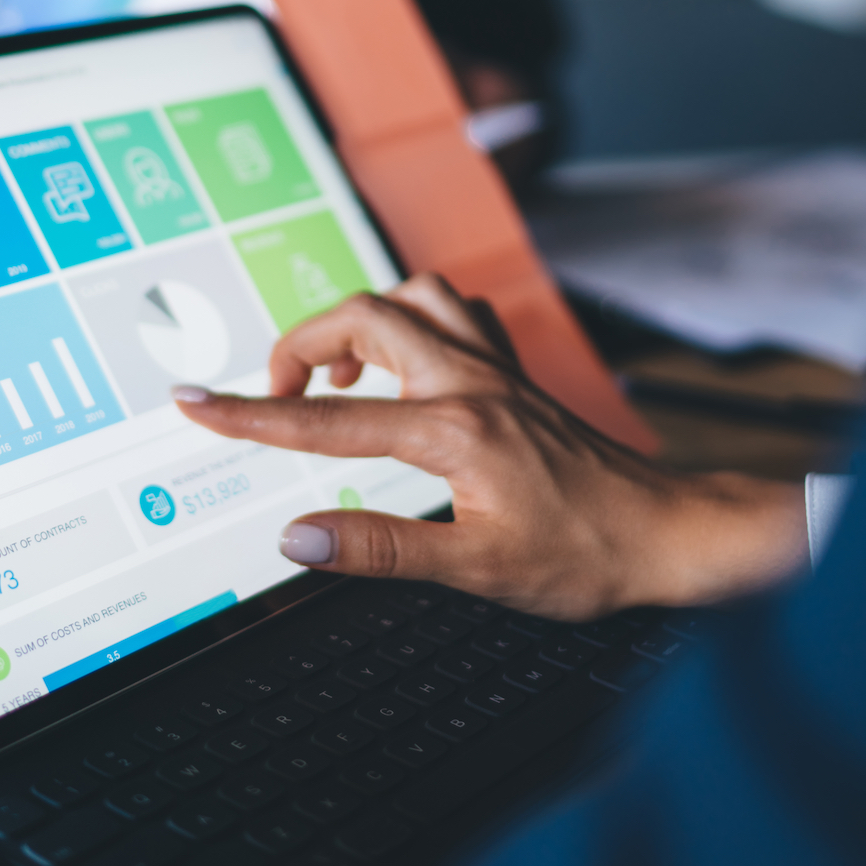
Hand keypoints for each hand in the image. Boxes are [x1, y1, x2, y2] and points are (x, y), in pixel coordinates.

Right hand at [174, 275, 806, 620]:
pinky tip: (408, 360)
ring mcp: (499, 371)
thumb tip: (299, 537)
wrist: (670, 535)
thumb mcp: (479, 570)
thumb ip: (381, 548)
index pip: (327, 420)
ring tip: (338, 370)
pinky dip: (417, 318)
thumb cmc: (587, 556)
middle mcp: (473, 382)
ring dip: (362, 318)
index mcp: (453, 430)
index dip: (250, 415)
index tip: (195, 405)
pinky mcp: (519, 376)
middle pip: (366, 316)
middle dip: (302, 343)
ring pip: (416, 295)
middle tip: (276, 393)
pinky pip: (460, 312)